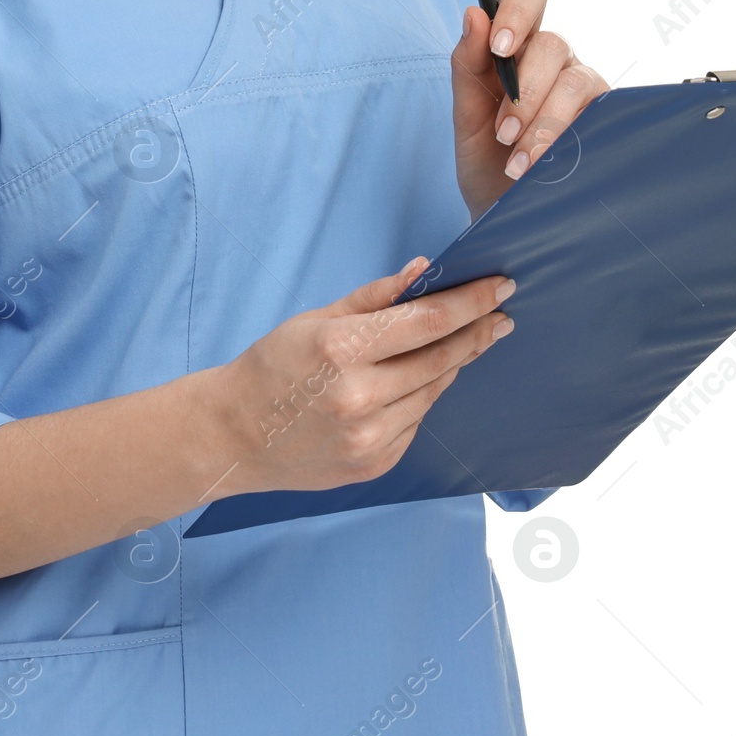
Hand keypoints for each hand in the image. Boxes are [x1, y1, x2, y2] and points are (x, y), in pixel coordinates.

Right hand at [215, 257, 514, 494]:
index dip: (471, 302)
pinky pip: (415, 422)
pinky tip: (413, 382)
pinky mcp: (374, 465)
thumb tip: (424, 271)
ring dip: (452, 364)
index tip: (500, 287)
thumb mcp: (318, 318)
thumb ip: (377, 297)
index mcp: (343, 349)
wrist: (234, 436)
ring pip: (433, 391)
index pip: (428, 321)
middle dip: (476, 333)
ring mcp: (369, 437)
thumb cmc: (273, 366)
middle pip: (441, 358)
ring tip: (462, 342)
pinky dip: (421, 397)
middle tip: (501, 315)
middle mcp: (360, 397)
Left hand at [450, 0, 608, 217]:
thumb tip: (474, 14)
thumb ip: (467, 66)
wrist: (505, 215)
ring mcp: (583, 89)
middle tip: (503, 131)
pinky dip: (567, 140)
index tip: (499, 47)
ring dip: (542, 123)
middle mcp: (554, 61)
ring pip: (573, 81)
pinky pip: (598, 114)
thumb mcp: (465, 118)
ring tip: (519, 163)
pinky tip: (548, 165)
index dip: (517, 12)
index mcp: (518, 47)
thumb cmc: (486, 161)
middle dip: (524, 89)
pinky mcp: (605, 119)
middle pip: (551, 43)